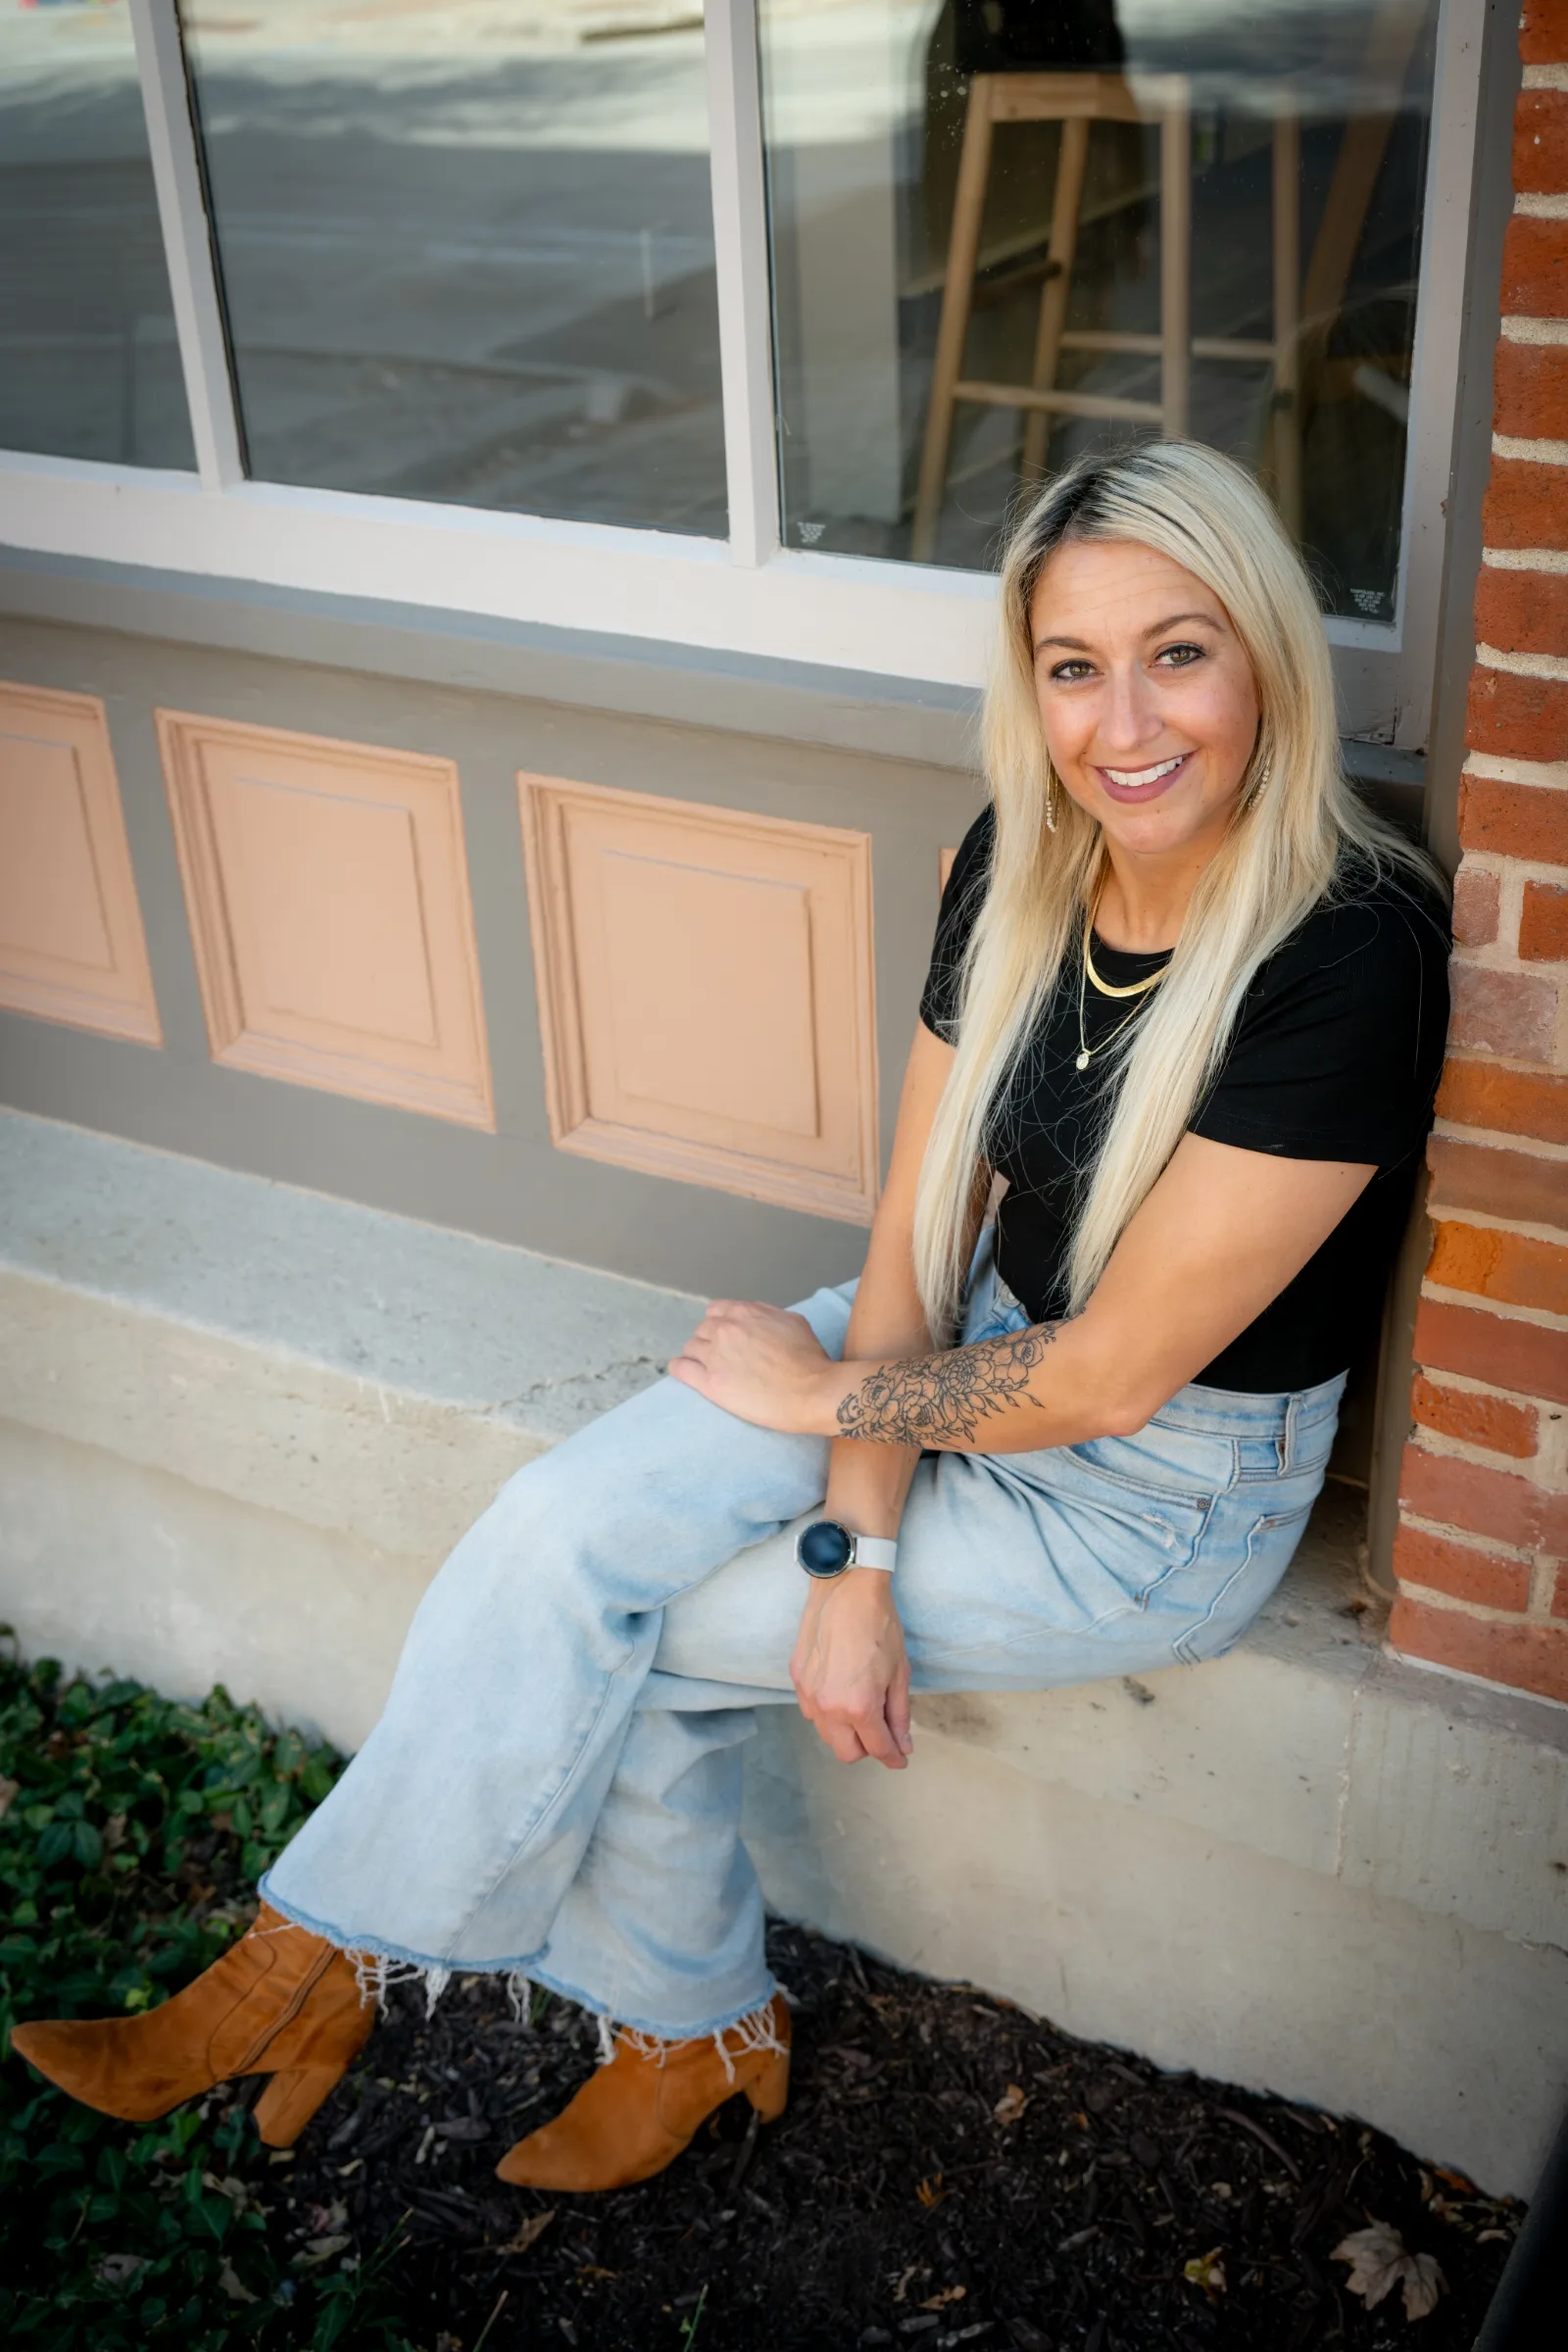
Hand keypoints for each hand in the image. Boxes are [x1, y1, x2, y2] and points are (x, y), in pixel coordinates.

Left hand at [668, 1299, 835, 1432]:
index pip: (716, 1311)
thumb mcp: (793, 1322)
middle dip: (709, 1342)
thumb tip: (755, 1319)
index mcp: (745, 1312)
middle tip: (721, 1358)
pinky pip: (680, 1369)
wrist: (812, 1391)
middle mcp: (725, 1329)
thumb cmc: (810, 1359)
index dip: (720, 1325)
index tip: (726, 1338)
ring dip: (697, 1356)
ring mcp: (715, 1355)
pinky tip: (682, 1371)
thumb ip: (767, 1315)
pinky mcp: (710, 1382)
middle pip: (702, 1330)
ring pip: (691, 1348)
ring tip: (706, 1369)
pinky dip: (679, 1368)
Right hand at [790, 1569, 912, 1770]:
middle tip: (881, 1732)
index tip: (901, 1758)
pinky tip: (841, 1689)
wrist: (847, 1588)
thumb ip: (899, 1716)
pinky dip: (827, 1710)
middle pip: (846, 1753)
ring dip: (845, 1730)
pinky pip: (812, 1710)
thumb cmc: (880, 1626)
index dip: (894, 1757)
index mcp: (860, 1706)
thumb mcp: (900, 1673)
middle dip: (866, 1748)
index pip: (877, 1748)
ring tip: (860, 1706)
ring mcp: (809, 1693)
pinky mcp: (797, 1678)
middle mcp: (829, 1707)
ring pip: (826, 1734)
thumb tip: (902, 1745)